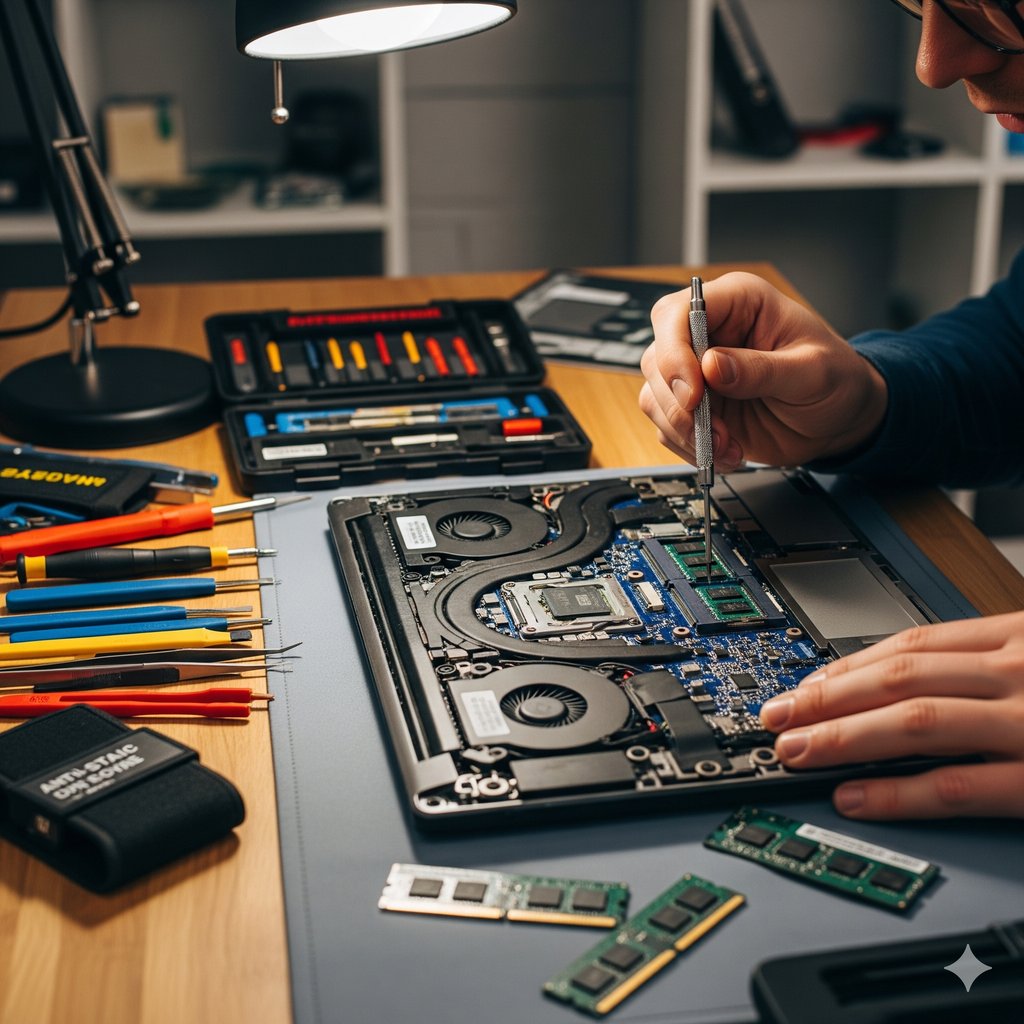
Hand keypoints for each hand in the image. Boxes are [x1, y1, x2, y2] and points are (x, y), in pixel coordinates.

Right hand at [638, 272, 887, 469]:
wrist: (840, 420)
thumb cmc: (835, 380)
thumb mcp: (812, 372)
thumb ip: (762, 370)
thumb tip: (712, 366)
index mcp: (738, 303)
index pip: (678, 313)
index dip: (674, 352)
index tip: (693, 393)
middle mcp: (708, 333)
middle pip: (657, 358)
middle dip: (678, 403)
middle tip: (713, 431)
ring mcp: (697, 372)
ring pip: (655, 396)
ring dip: (684, 430)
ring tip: (726, 447)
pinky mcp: (694, 407)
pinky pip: (667, 427)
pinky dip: (690, 447)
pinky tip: (725, 452)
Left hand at [759, 611, 1023, 818]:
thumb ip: (992, 667)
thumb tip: (923, 681)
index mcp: (1017, 639)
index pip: (913, 646)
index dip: (848, 667)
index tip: (804, 687)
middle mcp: (1017, 672)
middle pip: (898, 679)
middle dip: (826, 700)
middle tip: (777, 717)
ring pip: (914, 722)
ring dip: (843, 737)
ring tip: (795, 752)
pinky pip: (958, 787)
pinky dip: (897, 794)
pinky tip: (853, 798)